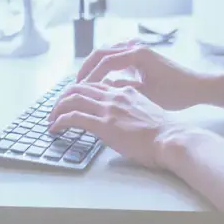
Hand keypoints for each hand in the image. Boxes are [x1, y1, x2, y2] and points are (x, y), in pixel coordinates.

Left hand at [48, 82, 185, 167]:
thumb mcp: (148, 111)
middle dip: (63, 96)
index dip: (81, 91)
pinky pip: (73, 117)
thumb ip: (132, 107)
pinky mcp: (104, 124)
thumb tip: (122, 115)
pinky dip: (60, 120)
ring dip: (57, 107)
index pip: (96, 84)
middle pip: (80, 87)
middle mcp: (115, 95)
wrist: (172, 138)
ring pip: (72, 98)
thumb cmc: (166, 132)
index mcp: (126, 91)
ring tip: (51, 118)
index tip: (72, 100)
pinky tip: (55, 127)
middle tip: (55, 107)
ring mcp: (108, 109)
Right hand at [75, 41, 208, 110]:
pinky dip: (104, 66)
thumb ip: (121, 90)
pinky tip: (100, 81)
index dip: (90, 77)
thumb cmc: (176, 93)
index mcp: (137, 54)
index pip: (104, 62)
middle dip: (86, 68)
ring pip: (107, 53)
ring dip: (94, 66)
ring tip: (84, 82)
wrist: (198, 87)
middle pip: (101, 52)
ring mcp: (138, 49)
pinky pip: (115, 57)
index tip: (79, 91)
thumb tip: (100, 91)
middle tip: (75, 85)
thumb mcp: (146, 95)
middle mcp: (136, 47)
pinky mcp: (140, 56)